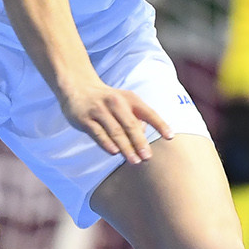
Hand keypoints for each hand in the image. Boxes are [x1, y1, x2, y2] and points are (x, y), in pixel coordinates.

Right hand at [59, 77, 174, 163]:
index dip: (160, 125)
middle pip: (130, 125)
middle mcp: (115, 103)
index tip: (170, 137)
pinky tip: (114, 152)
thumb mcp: (124, 103)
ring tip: (134, 161)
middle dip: (140, 142)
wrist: (78, 88)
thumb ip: (135, 120)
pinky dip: (107, 143)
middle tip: (147, 157)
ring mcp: (99, 110)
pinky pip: (98, 133)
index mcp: (130, 99)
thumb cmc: (107, 101)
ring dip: (126, 147)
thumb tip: (141, 141)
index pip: (148, 113)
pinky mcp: (85, 119)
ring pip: (115, 131)